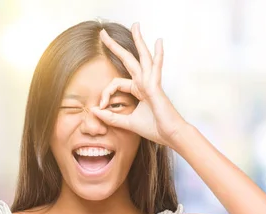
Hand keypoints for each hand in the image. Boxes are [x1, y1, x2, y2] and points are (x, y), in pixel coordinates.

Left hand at [91, 22, 189, 147]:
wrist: (171, 135)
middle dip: (115, 46)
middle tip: (103, 33)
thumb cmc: (155, 129)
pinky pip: (156, 67)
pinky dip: (158, 55)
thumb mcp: (127, 123)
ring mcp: (151, 83)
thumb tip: (94, 111)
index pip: (116, 83)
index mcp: (139, 90)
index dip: (104, 94)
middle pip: (128, 60)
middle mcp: (145, 83)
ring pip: (143, 57)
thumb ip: (111, 118)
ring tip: (135, 25)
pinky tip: (159, 42)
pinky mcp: (156, 87)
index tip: (100, 107)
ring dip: (139, 40)